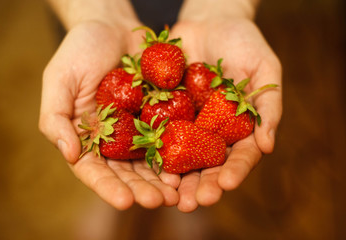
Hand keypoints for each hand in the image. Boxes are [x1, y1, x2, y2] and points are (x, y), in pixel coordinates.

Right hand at [39, 21, 179, 209]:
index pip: (95, 171)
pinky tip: (187, 167)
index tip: (124, 201)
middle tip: (158, 202)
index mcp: (87, 137)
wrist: (111, 27)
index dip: (108, 187)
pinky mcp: (159, 115)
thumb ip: (56, 119)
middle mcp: (113, 139)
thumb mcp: (59, 81)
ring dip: (161, 180)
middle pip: (126, 172)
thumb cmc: (79, 51)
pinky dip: (176, 154)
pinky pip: (168, 137)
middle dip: (141, 189)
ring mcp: (137, 128)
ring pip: (149, 162)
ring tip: (175, 194)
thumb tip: (69, 155)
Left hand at [170, 17, 281, 211]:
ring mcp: (186, 122)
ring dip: (174, 178)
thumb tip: (267, 146)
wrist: (209, 20)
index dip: (234, 172)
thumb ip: (269, 107)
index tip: (226, 185)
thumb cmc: (244, 42)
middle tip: (192, 203)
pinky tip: (146, 164)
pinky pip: (156, 131)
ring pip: (180, 156)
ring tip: (167, 195)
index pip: (238, 156)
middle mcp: (210, 131)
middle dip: (200, 185)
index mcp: (237, 127)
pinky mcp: (163, 110)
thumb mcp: (264, 70)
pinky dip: (151, 149)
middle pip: (206, 165)